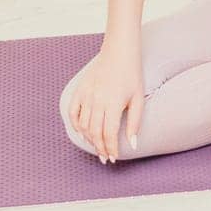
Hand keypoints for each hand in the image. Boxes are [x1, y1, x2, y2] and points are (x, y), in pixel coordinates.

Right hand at [66, 41, 143, 162]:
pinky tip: (82, 133)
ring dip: (89, 139)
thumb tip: (132, 145)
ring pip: (83, 125)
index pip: (109, 134)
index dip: (111, 148)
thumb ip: (135, 123)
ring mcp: (86, 95)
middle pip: (95, 132)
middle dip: (100, 148)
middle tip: (105, 158)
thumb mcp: (138, 98)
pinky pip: (72, 112)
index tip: (114, 158)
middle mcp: (97, 100)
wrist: (119, 52)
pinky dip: (75, 125)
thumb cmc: (132, 75)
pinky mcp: (79, 90)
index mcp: (113, 103)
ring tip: (97, 147)